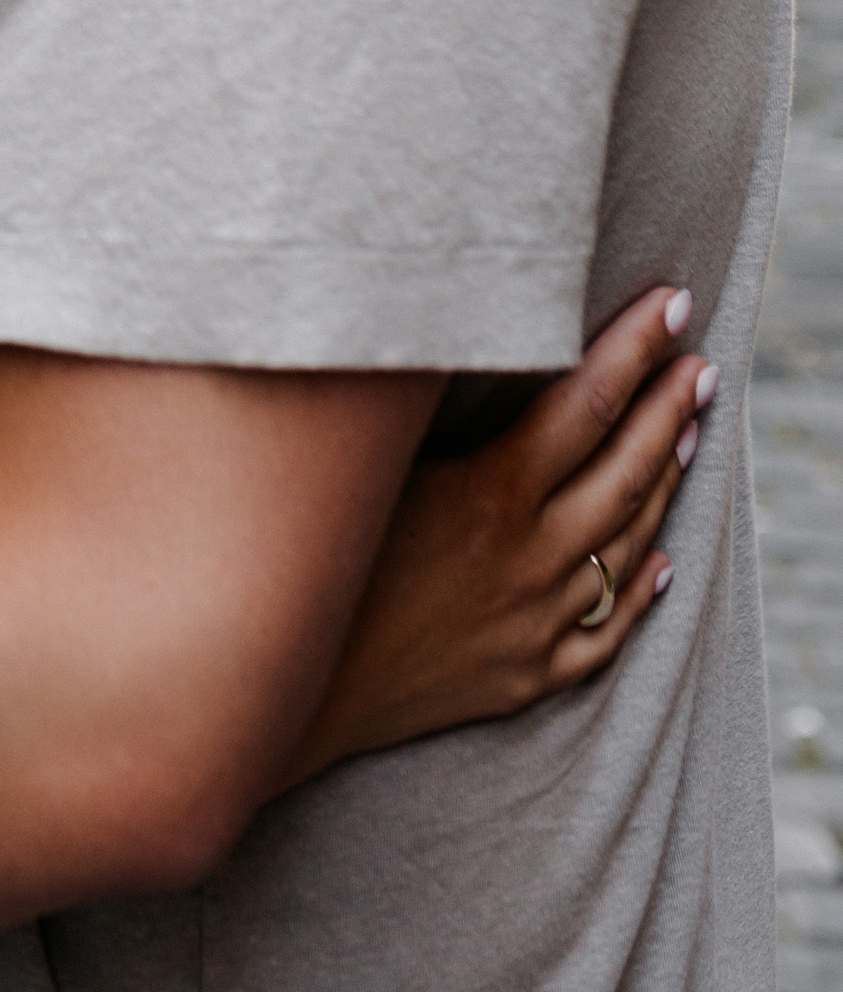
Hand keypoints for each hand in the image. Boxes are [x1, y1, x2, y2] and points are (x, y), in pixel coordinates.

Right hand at [286, 285, 710, 786]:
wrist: (290, 685)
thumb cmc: (311, 551)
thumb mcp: (368, 464)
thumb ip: (423, 406)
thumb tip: (462, 335)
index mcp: (491, 494)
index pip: (588, 402)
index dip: (635, 349)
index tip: (673, 306)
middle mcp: (530, 558)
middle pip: (624, 468)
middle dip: (670, 408)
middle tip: (701, 366)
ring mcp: (536, 622)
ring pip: (628, 544)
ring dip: (665, 483)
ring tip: (690, 434)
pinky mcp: (526, 675)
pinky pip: (606, 630)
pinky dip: (641, 589)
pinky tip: (660, 563)